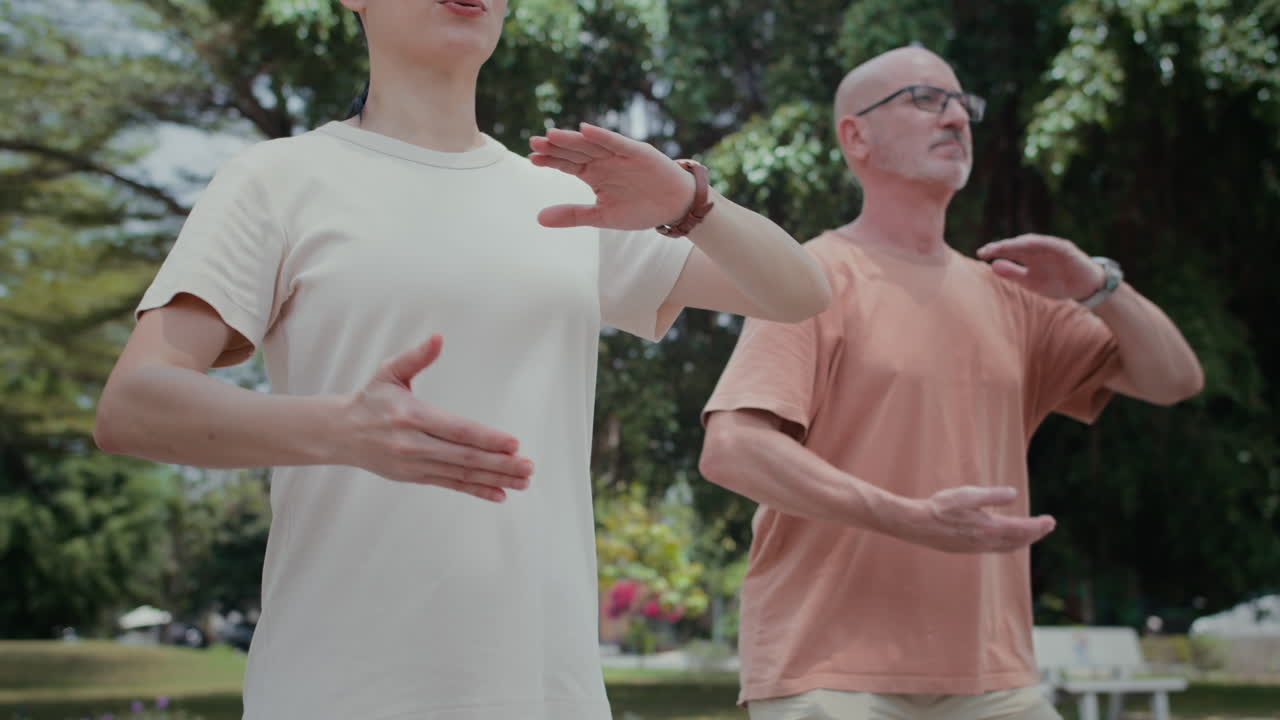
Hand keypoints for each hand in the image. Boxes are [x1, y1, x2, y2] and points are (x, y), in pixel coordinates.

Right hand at [337, 335, 532, 502]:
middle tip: (528, 467)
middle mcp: (413, 445)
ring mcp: (415, 465)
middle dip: (500, 464)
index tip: (513, 443)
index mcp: (411, 417)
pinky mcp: (415, 478)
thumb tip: (438, 338)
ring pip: (461, 475)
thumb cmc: (371, 399)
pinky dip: (476, 490)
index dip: (486, 438)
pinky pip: (451, 485)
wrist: (340, 433)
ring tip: (523, 481)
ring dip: (495, 479)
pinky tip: (500, 494)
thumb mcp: (389, 372)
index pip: (456, 430)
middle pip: (464, 458)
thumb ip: (417, 356)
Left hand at [529, 123, 695, 229]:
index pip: (568, 164)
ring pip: (592, 145)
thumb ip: (572, 214)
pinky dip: (602, 136)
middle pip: (575, 151)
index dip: (551, 160)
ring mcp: (619, 154)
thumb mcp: (601, 216)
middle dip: (556, 147)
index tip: (532, 158)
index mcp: (594, 174)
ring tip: (552, 135)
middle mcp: (603, 160)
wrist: (675, 207)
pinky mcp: (637, 152)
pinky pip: (617, 142)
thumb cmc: (640, 209)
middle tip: (534, 142)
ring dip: (573, 139)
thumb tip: (538, 218)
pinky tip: (586, 130)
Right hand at [896, 486, 1055, 552]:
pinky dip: (1007, 544)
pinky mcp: (966, 549)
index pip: (1022, 529)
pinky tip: (1002, 539)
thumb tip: (1014, 494)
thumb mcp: (967, 494)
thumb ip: (992, 496)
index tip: (1051, 521)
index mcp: (988, 528)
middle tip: (1046, 526)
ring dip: (1021, 541)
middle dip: (1034, 534)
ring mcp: (975, 548)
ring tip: (1030, 534)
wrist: (915, 524)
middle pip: (1018, 541)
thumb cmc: (940, 507)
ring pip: (1007, 548)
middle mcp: (985, 542)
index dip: (1039, 526)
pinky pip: (994, 550)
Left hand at [977, 234, 1104, 300]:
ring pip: (1033, 242)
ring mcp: (1052, 247)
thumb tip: (993, 265)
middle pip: (1017, 244)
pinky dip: (1042, 243)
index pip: (1009, 251)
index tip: (980, 253)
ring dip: (1019, 243)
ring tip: (1004, 246)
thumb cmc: (1057, 283)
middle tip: (987, 250)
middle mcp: (1038, 248)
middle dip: (1003, 246)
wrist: (1084, 287)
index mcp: (1028, 256)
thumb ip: (1013, 274)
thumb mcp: (1031, 282)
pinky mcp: (1067, 249)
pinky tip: (1029, 244)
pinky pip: (1053, 244)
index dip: (995, 251)